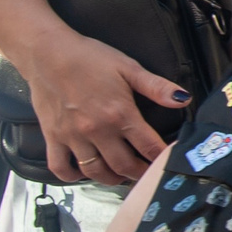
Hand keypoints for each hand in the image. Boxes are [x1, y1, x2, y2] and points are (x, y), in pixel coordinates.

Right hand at [26, 29, 186, 182]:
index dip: (161, 158)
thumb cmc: (88, 58)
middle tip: (146, 174)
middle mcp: (97, 130)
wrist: (47, 53)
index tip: (166, 163)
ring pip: (95, 171)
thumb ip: (157, 87)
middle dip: (139, 174)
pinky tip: (82, 173)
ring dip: (111, 179)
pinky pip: (60, 167)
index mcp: (120, 114)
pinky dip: (71, 176)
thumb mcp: (129, 68)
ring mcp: (73, 136)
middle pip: (123, 166)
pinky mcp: (53, 137)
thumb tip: (184, 99)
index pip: (148, 147)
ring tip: (121, 175)